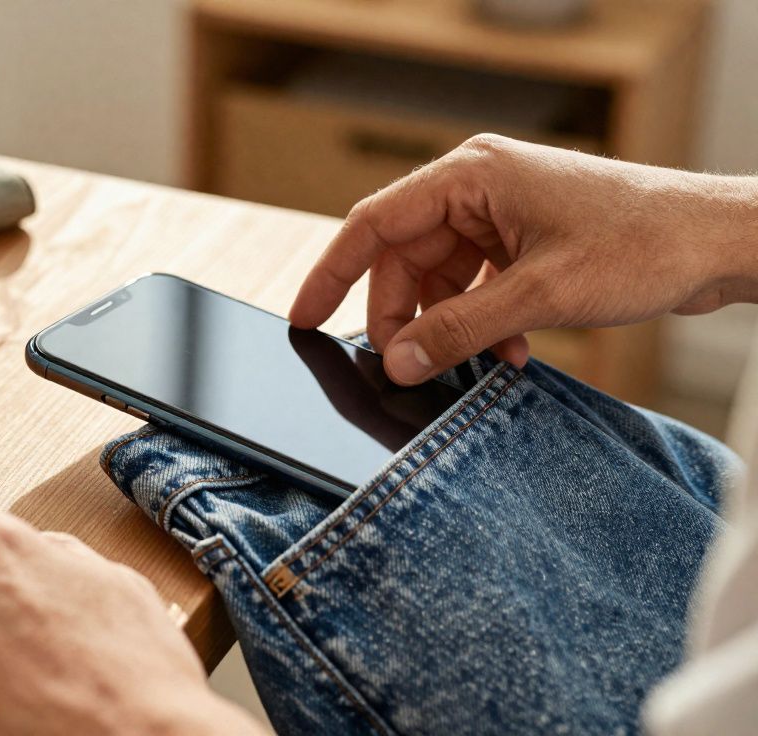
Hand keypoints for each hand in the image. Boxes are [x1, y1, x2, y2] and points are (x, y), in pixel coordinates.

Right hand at [290, 134, 757, 384]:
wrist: (717, 242)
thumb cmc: (642, 242)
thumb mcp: (538, 295)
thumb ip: (458, 330)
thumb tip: (397, 362)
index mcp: (469, 177)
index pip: (372, 224)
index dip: (330, 273)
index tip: (303, 317)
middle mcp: (477, 190)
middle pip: (403, 259)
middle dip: (401, 316)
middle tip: (401, 364)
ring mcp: (501, 216)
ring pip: (439, 279)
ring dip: (448, 326)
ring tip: (471, 363)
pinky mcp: (524, 243)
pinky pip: (476, 287)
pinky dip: (481, 324)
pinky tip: (508, 354)